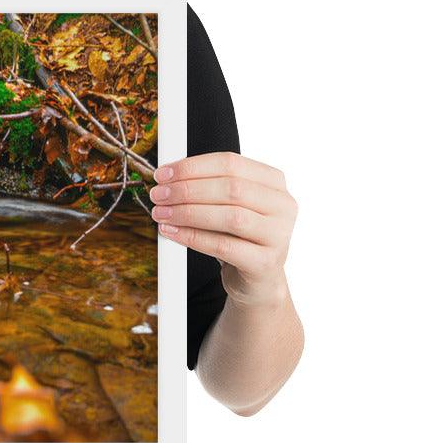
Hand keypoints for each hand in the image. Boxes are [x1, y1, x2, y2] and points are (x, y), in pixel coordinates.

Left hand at [148, 151, 297, 306]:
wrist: (256, 280)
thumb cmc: (238, 237)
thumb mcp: (227, 206)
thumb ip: (206, 188)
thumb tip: (167, 178)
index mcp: (274, 182)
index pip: (231, 163)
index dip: (192, 167)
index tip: (163, 174)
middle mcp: (282, 205)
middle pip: (231, 188)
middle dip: (187, 190)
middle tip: (159, 195)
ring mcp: (278, 235)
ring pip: (230, 217)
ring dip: (188, 213)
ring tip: (162, 214)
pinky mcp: (265, 263)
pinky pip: (224, 246)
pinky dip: (193, 238)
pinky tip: (172, 233)